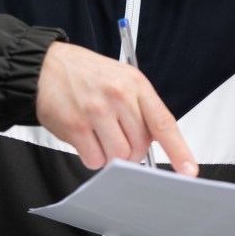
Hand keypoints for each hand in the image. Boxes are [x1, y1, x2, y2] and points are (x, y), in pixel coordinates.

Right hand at [36, 41, 196, 175]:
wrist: (45, 65)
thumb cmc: (85, 74)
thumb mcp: (121, 79)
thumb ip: (139, 108)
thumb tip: (153, 142)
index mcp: (136, 84)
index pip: (164, 123)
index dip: (179, 150)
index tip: (189, 170)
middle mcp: (119, 97)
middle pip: (140, 147)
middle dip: (132, 151)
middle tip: (118, 137)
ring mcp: (96, 112)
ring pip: (118, 157)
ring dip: (111, 155)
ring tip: (99, 135)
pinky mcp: (75, 126)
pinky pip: (94, 160)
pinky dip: (92, 157)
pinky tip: (86, 139)